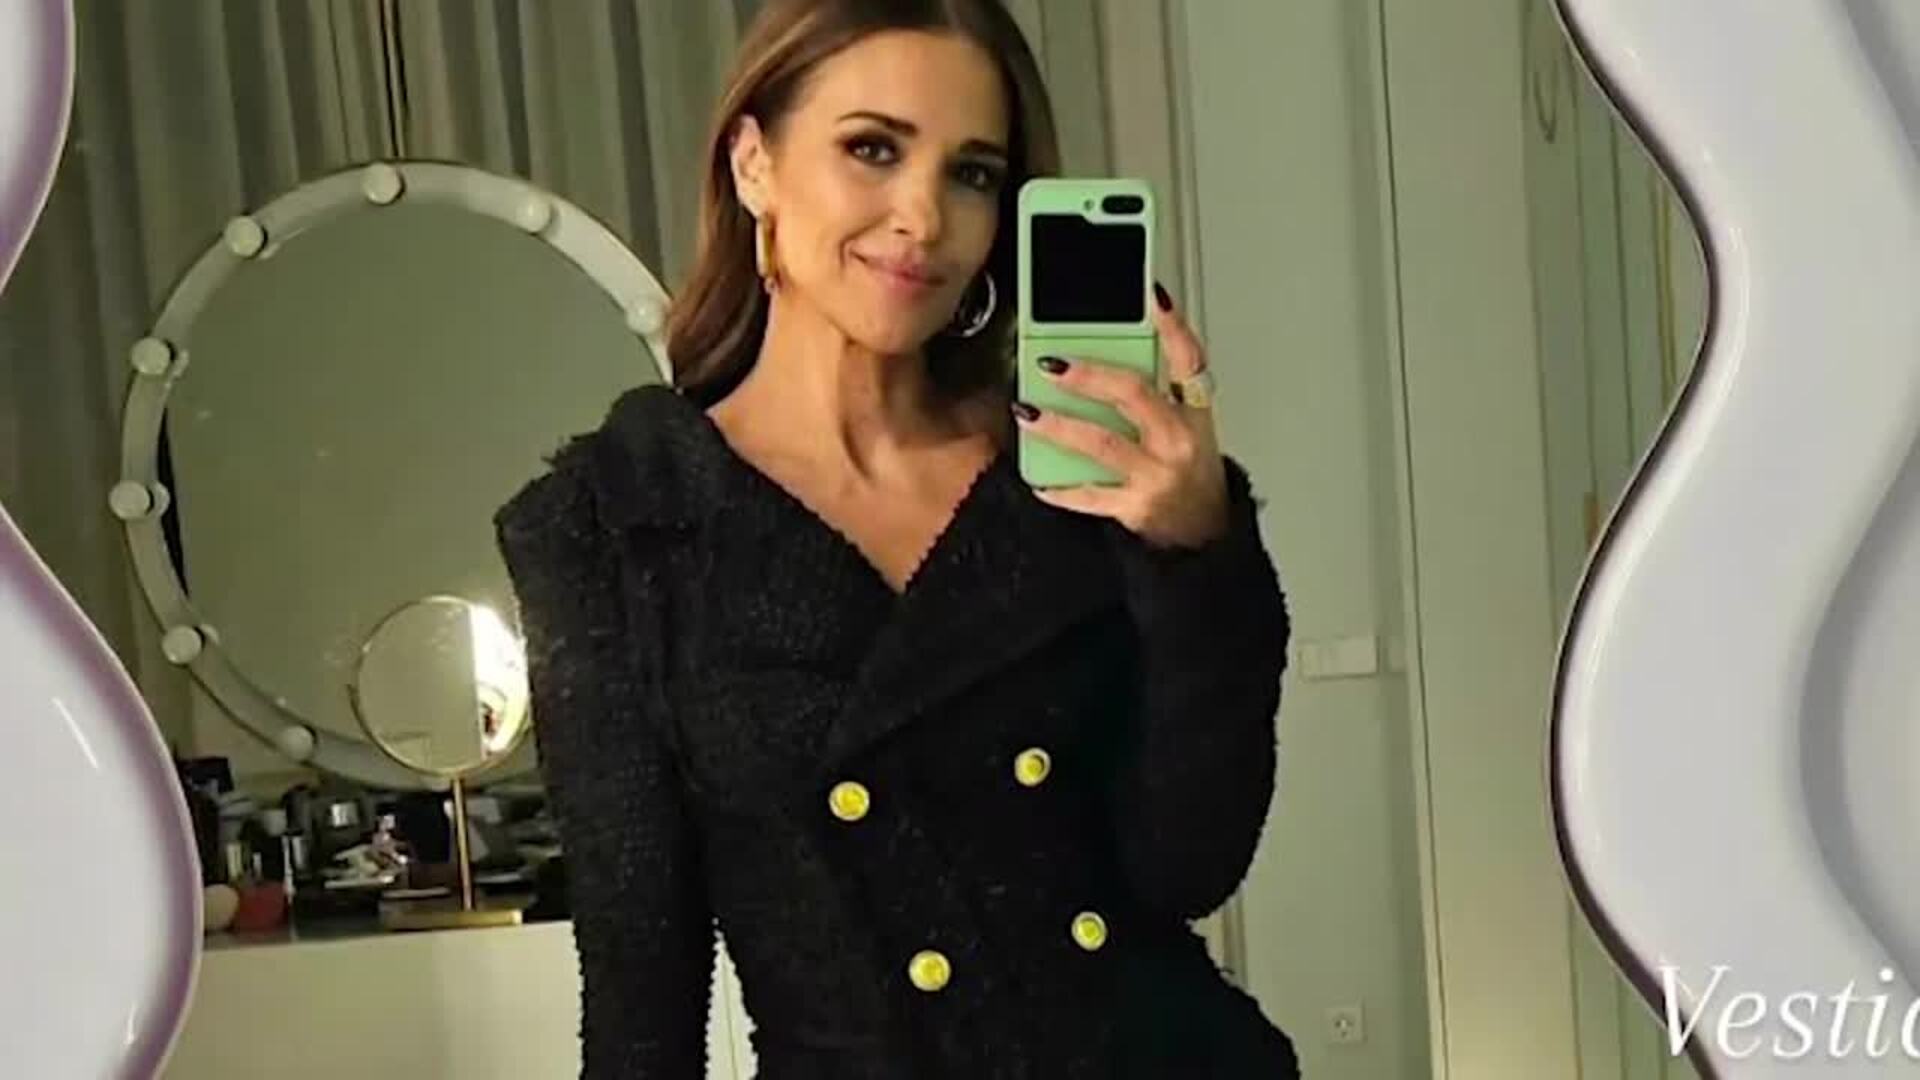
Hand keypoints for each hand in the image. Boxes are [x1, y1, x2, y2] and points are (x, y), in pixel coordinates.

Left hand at [1014, 283, 1229, 548]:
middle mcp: (1176, 439)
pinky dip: (1061, 489)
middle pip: (1133, 395)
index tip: (1151, 297)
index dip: (1173, 326)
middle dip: (1089, 376)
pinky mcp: (1135, 507)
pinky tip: (1037, 479)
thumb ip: (1153, 388)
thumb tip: (1102, 350)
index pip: (1189, 359)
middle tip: (1051, 362)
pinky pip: (1090, 495)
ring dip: (1060, 426)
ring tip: (1028, 412)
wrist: (1204, 527)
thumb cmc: (1189, 466)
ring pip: (1102, 444)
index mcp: (1193, 410)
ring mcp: (1156, 474)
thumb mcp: (1186, 422)